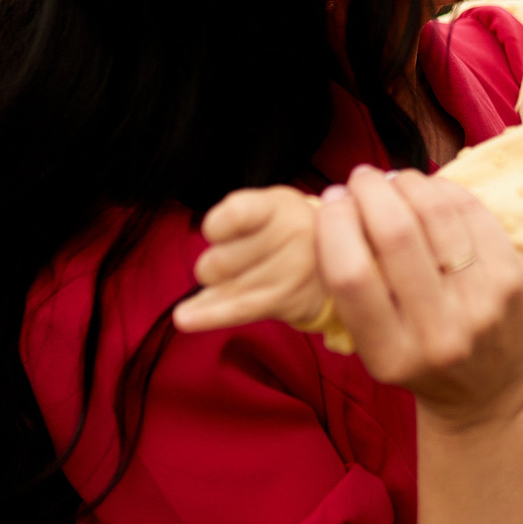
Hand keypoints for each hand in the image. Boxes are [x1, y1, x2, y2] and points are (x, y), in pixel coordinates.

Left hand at [173, 185, 327, 335]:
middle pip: (220, 261)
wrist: (336, 255)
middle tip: (237, 258)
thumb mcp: (266, 206)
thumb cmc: (284, 227)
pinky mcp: (290, 299)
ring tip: (234, 278)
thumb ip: (234, 222)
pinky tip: (185, 318)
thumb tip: (204, 268)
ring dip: (216, 288)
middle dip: (212, 264)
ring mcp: (294, 270)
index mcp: (279, 205)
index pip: (234, 216)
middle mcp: (292, 235)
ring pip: (226, 288)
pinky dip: (208, 316)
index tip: (214, 231)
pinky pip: (240, 311)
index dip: (214, 227)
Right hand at [315, 167, 522, 423]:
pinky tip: (431, 189)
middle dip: (371, 192)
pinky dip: (446, 191)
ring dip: (409, 183)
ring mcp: (484, 306)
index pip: (351, 275)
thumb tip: (337, 206)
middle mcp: (439, 334)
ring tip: (395, 180)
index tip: (330, 202)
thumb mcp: (376, 348)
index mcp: (391, 356)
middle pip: (396, 235)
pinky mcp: (516, 281)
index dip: (334, 224)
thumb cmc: (421, 360)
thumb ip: (355, 292)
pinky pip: (474, 214)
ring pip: (438, 216)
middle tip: (361, 178)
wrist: (490, 394)